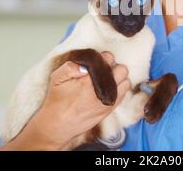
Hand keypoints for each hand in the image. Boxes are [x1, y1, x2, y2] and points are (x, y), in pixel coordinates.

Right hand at [0, 52, 129, 150]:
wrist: (58, 124)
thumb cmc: (57, 101)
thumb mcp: (57, 77)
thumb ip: (70, 66)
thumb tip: (85, 64)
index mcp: (89, 79)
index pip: (108, 58)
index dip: (103, 58)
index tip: (96, 63)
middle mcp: (101, 89)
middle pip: (121, 69)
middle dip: (113, 67)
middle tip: (102, 71)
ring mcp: (108, 99)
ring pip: (125, 81)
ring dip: (118, 79)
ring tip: (105, 81)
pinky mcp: (110, 108)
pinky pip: (123, 93)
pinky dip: (118, 89)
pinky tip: (105, 90)